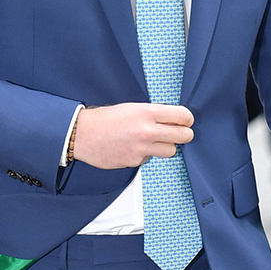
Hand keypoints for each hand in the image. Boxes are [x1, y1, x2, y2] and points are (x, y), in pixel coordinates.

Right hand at [73, 103, 194, 168]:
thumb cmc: (106, 119)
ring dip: (167, 146)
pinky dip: (146, 154)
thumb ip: (155, 114)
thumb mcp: (133, 108)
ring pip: (171, 151)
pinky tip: (134, 147)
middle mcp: (147, 131)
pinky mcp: (134, 162)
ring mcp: (141, 148)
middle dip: (184, 134)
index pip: (183, 116)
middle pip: (184, 136)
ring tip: (155, 140)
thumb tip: (175, 119)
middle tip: (180, 132)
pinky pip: (150, 159)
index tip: (186, 121)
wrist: (82, 134)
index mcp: (147, 113)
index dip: (187, 119)